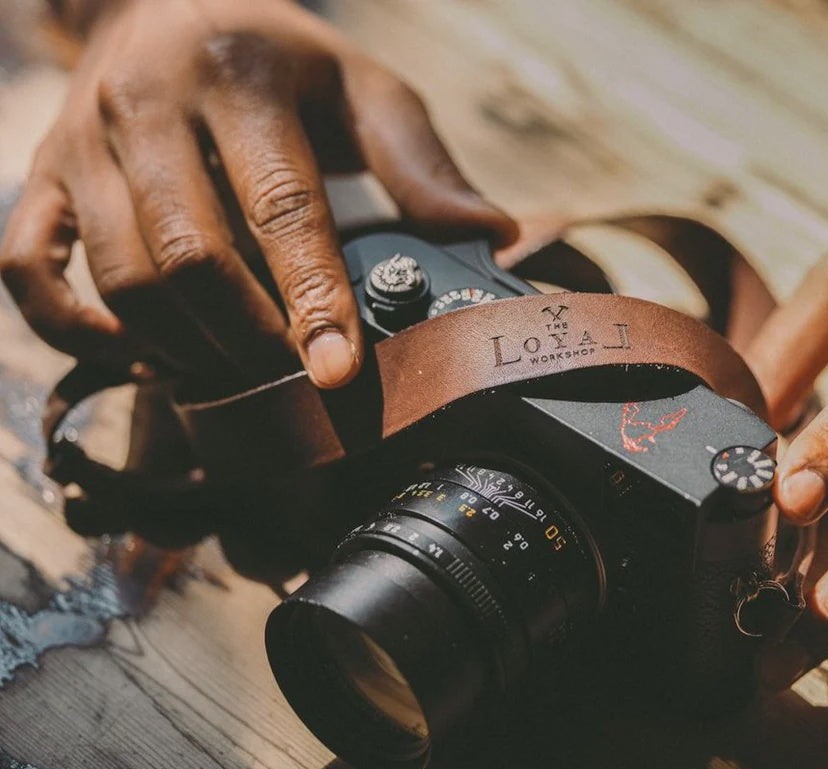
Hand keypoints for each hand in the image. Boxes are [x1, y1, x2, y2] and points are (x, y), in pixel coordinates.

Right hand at [0, 0, 515, 390]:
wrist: (163, 0)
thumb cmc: (278, 62)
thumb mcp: (361, 88)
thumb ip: (418, 163)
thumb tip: (492, 238)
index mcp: (238, 76)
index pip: (281, 208)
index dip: (313, 301)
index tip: (341, 375)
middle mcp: (145, 102)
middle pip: (190, 259)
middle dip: (250, 341)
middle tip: (295, 383)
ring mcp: (80, 143)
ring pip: (122, 280)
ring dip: (186, 348)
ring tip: (240, 374)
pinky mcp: (42, 179)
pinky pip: (29, 273)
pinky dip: (81, 332)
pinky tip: (144, 354)